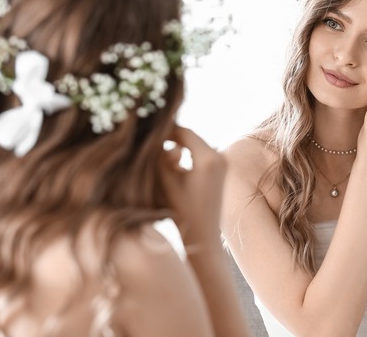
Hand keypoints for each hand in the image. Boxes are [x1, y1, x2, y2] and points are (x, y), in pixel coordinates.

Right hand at [158, 125, 226, 244]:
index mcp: (209, 159)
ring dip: (176, 148)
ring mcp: (222, 163)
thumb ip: (160, 157)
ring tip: (159, 160)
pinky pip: (198, 154)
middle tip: (148, 144)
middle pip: (189, 137)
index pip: (183, 132)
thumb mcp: (166, 181)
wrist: (202, 237)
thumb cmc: (181, 212)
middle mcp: (220, 157)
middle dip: (169, 139)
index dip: (163, 130)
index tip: (145, 131)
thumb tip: (155, 137)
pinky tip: (171, 166)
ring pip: (193, 145)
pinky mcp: (219, 170)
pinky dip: (184, 156)